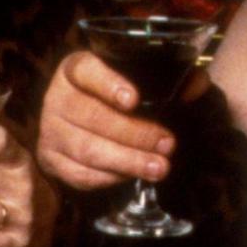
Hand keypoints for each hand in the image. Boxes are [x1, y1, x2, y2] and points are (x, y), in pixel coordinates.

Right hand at [35, 50, 207, 190]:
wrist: (82, 124)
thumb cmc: (120, 98)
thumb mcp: (143, 80)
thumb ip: (175, 77)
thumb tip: (196, 86)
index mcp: (76, 69)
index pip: (85, 71)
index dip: (108, 84)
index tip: (134, 99)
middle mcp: (57, 98)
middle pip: (91, 116)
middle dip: (134, 133)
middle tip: (168, 144)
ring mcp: (50, 131)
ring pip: (87, 149)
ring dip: (127, 161)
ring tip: (159, 168)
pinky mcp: (51, 161)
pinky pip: (79, 174)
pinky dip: (108, 177)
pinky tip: (131, 176)